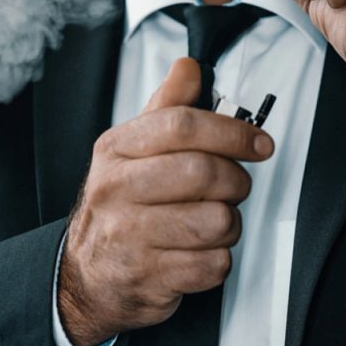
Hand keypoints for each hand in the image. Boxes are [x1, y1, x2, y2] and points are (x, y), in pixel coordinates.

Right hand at [58, 58, 274, 345]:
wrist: (86, 275)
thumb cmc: (120, 206)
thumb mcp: (131, 151)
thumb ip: (166, 109)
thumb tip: (189, 68)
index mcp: (116, 150)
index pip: (182, 126)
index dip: (231, 132)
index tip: (259, 144)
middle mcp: (116, 191)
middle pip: (204, 173)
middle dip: (236, 181)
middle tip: (235, 186)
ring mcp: (129, 237)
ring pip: (216, 221)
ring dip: (229, 224)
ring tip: (213, 223)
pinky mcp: (148, 278)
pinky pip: (212, 265)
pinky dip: (217, 260)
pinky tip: (199, 252)